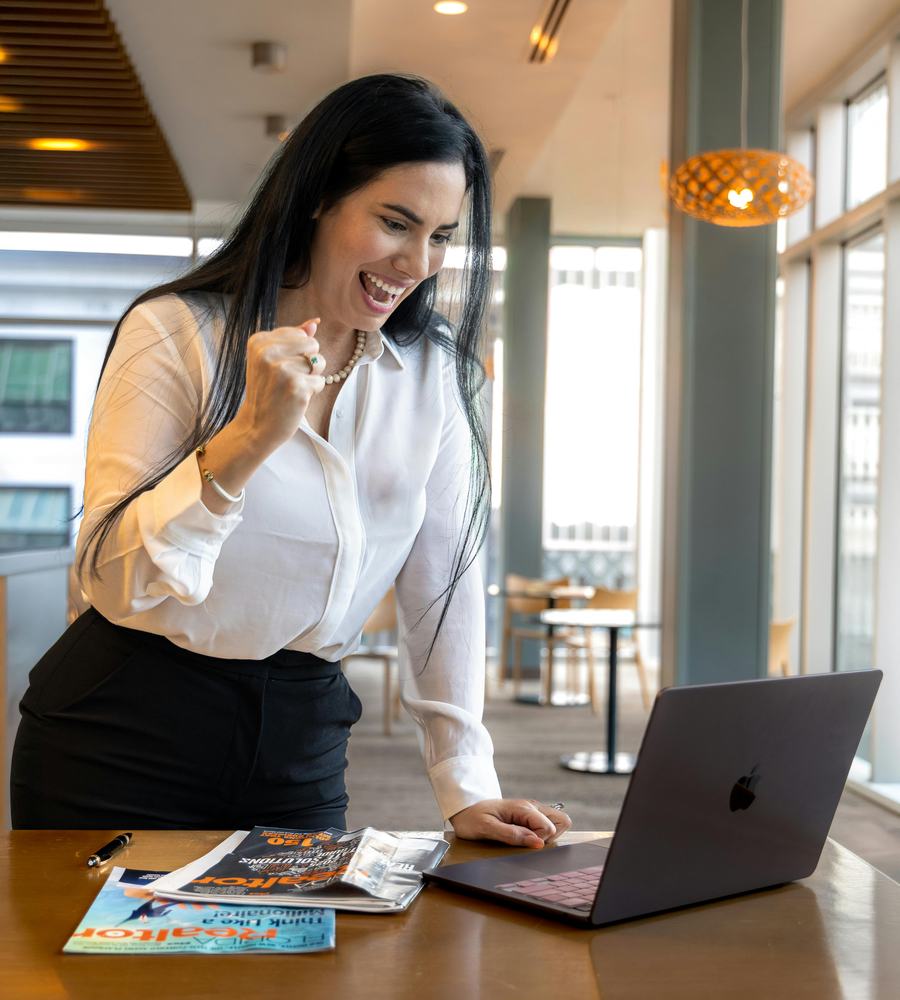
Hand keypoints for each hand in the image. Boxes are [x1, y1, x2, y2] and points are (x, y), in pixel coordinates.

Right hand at [236, 318, 326, 450]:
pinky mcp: (296, 386)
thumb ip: (293, 339)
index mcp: (259, 341)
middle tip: (289, 378)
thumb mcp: (271, 360)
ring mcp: (282, 369)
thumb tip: (315, 322)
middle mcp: (268, 352)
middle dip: (309, 362)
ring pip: (319, 362)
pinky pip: (321, 381)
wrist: (257, 425)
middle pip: (313, 344)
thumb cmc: (266, 391)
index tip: (279, 367)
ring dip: (311, 377)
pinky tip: (296, 398)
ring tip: (292, 388)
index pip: (300, 333)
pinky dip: (313, 391)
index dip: (298, 352)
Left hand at [449, 799, 571, 848]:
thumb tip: (538, 844)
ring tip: (527, 840)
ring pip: (558, 822)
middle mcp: (532, 807)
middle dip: (551, 838)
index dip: (540, 841)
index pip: (549, 827)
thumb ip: (513, 835)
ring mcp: (533, 811)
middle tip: (529, 842)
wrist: (464, 809)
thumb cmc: (473, 818)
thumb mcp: (487, 828)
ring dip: (549, 836)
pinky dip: (544, 835)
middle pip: (562, 821)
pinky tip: (526, 838)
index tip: (522, 843)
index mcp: (523, 808)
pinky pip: (548, 824)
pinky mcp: (531, 816)